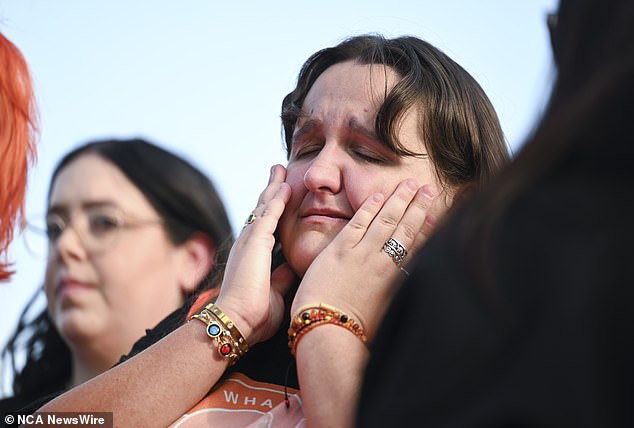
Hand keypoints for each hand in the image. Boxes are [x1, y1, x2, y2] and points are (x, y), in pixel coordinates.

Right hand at [215, 165, 295, 345]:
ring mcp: (249, 241)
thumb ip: (281, 278)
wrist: (237, 323)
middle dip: (270, 191)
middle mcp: (248, 244)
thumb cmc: (254, 315)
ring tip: (279, 170)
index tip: (279, 196)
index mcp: (252, 256)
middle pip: (261, 210)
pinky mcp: (255, 242)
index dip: (272, 210)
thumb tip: (290, 267)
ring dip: (273, 188)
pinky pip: (269, 214)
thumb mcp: (275, 293)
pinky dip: (277, 199)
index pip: (264, 227)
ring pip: (264, 207)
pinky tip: (285, 186)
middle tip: (277, 172)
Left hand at [291, 179, 442, 340]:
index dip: (428, 226)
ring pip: (386, 219)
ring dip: (399, 199)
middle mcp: (383, 262)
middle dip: (418, 205)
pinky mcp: (340, 250)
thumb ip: (398, 296)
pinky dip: (370, 207)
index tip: (437, 212)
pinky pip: (359, 222)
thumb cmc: (356, 332)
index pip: (418, 245)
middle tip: (428, 188)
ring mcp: (362, 253)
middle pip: (406, 227)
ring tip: (409, 184)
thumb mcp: (387, 315)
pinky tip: (378, 196)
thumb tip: (410, 287)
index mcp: (396, 279)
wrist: (328, 331)